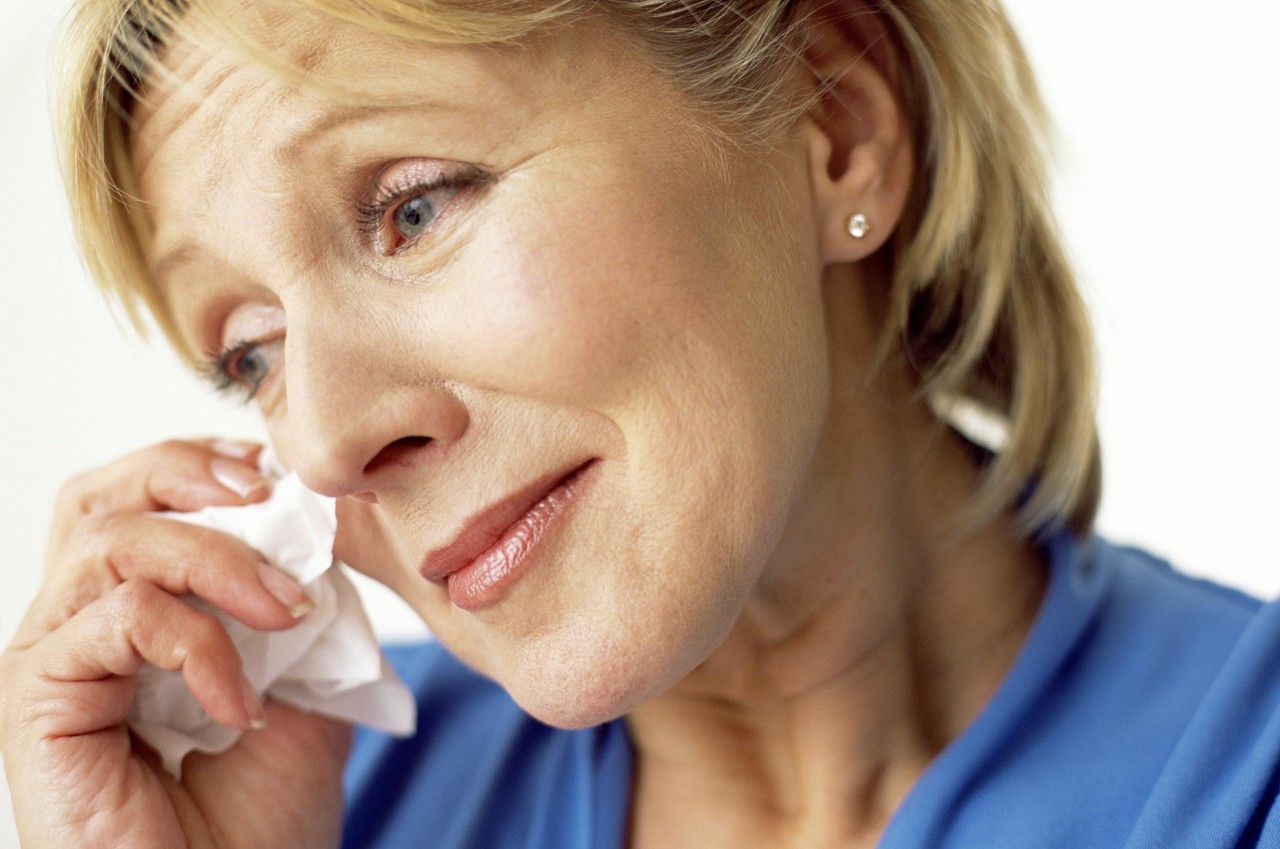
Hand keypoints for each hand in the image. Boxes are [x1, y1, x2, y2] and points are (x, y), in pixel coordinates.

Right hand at [0, 440, 351, 848]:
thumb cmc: (258, 820)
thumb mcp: (307, 686)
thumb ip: (300, 605)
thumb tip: (315, 531)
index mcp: (134, 616)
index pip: (140, 497)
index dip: (205, 467)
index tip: (283, 481)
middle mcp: (78, 628)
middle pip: (100, 496)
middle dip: (188, 472)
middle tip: (268, 499)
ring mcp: (52, 662)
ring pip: (110, 542)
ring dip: (216, 559)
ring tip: (283, 614)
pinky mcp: (36, 702)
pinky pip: (117, 618)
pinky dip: (196, 641)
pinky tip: (241, 704)